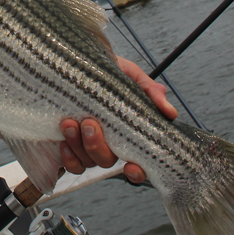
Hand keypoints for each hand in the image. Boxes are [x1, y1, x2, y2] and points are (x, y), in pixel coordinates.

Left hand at [59, 57, 176, 183]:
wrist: (76, 62)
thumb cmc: (106, 71)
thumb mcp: (129, 74)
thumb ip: (149, 90)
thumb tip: (170, 112)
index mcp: (126, 132)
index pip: (137, 163)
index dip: (136, 172)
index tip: (131, 166)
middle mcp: (109, 144)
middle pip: (107, 162)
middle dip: (97, 147)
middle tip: (90, 124)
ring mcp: (87, 147)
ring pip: (87, 162)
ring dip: (79, 146)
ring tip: (70, 122)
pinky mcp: (68, 146)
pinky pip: (70, 164)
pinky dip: (68, 156)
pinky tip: (63, 140)